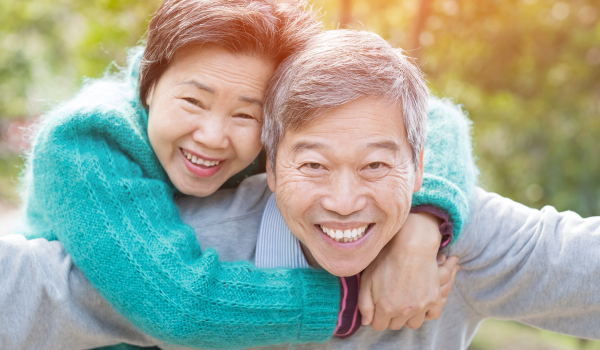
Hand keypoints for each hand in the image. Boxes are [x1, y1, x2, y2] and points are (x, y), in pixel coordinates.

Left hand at [358, 212, 458, 330]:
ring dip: (408, 316)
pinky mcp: (434, 299)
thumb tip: (367, 321)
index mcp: (385, 308)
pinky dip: (427, 311)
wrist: (411, 246)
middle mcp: (403, 311)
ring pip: (413, 323)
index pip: (379, 326)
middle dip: (391, 316)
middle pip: (395, 325)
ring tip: (405, 301)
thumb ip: (364, 304)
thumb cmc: (386, 260)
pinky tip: (420, 301)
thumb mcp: (367, 280)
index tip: (378, 307)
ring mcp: (420, 306)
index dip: (376, 317)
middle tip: (391, 301)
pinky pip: (432, 315)